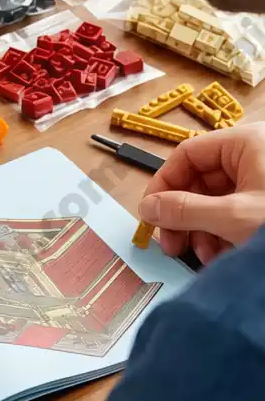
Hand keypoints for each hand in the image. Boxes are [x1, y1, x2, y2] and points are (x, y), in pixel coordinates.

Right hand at [138, 123, 264, 263]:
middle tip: (173, 245)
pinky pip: (236, 212)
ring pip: (217, 200)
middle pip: (201, 180)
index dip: (164, 185)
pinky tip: (222, 256)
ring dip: (203, 230)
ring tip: (204, 257)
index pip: (187, 155)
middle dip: (184, 215)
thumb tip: (147, 208)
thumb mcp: (234, 217)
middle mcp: (255, 155)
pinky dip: (223, 234)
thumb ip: (185, 210)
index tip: (151, 215)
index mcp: (246, 143)